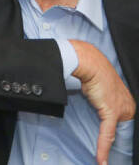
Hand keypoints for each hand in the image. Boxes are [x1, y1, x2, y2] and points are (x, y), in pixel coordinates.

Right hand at [71, 40, 135, 164]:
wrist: (89, 62)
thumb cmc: (93, 71)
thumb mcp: (101, 89)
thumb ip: (103, 101)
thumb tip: (98, 108)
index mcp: (127, 102)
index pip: (122, 123)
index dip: (114, 134)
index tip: (107, 147)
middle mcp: (128, 107)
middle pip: (119, 129)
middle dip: (110, 141)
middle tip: (103, 156)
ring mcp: (121, 111)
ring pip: (113, 134)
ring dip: (106, 148)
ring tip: (102, 161)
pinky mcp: (111, 113)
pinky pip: (107, 134)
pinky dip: (103, 148)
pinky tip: (101, 160)